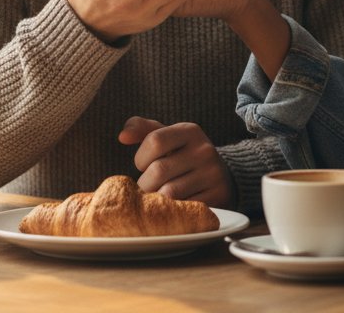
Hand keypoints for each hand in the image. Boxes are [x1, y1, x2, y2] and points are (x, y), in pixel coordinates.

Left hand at [118, 116, 234, 207]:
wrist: (221, 177)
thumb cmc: (183, 155)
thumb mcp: (169, 137)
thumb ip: (144, 131)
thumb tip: (122, 136)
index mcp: (190, 131)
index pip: (154, 141)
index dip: (141, 157)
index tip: (144, 164)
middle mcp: (203, 150)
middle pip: (158, 171)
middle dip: (145, 184)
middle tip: (148, 187)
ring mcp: (212, 174)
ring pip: (169, 193)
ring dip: (157, 200)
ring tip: (159, 197)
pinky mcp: (217, 197)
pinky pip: (183, 209)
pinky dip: (173, 212)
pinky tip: (173, 207)